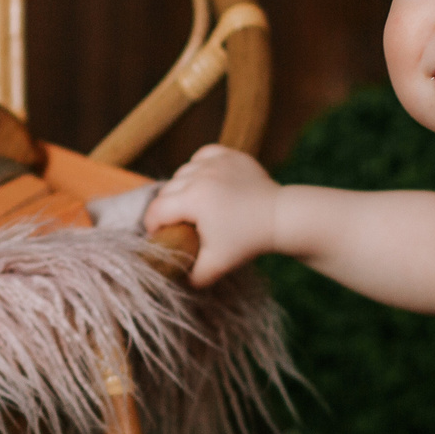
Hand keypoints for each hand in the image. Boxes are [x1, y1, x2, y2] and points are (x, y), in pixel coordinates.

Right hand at [144, 144, 279, 285]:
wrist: (282, 218)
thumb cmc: (249, 242)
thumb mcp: (216, 266)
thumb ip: (190, 276)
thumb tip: (173, 278)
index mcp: (193, 199)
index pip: (156, 210)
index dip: (152, 226)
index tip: (159, 236)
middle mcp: (201, 175)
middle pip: (166, 190)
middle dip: (166, 209)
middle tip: (175, 225)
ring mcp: (216, 162)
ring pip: (182, 172)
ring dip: (180, 188)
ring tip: (191, 205)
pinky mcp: (230, 155)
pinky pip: (202, 156)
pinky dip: (198, 167)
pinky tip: (204, 181)